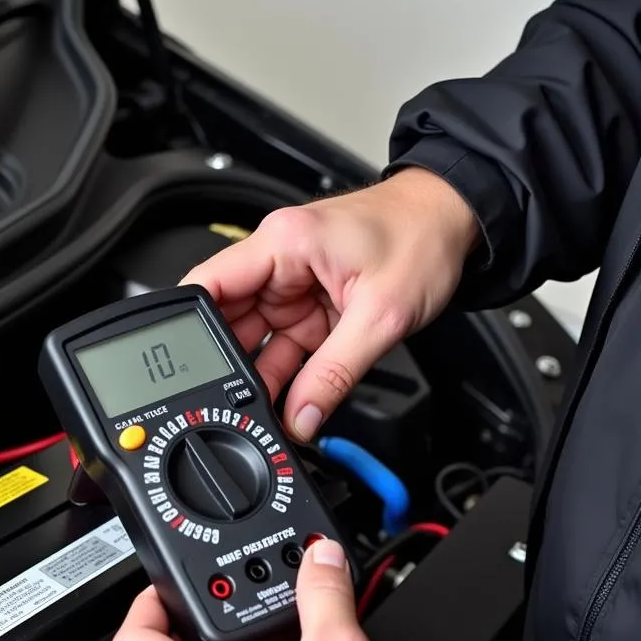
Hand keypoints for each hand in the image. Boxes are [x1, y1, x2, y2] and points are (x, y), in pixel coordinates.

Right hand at [184, 168, 478, 440]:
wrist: (458, 223)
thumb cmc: (423, 238)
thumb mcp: (380, 316)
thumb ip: (335, 374)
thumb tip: (301, 417)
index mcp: (282, 244)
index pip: (207, 284)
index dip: (188, 328)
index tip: (183, 371)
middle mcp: (278, 262)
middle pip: (225, 320)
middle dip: (225, 364)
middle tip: (229, 404)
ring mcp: (291, 286)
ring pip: (253, 340)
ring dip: (257, 375)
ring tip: (261, 411)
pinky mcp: (309, 306)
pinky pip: (282, 345)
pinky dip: (285, 374)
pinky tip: (285, 401)